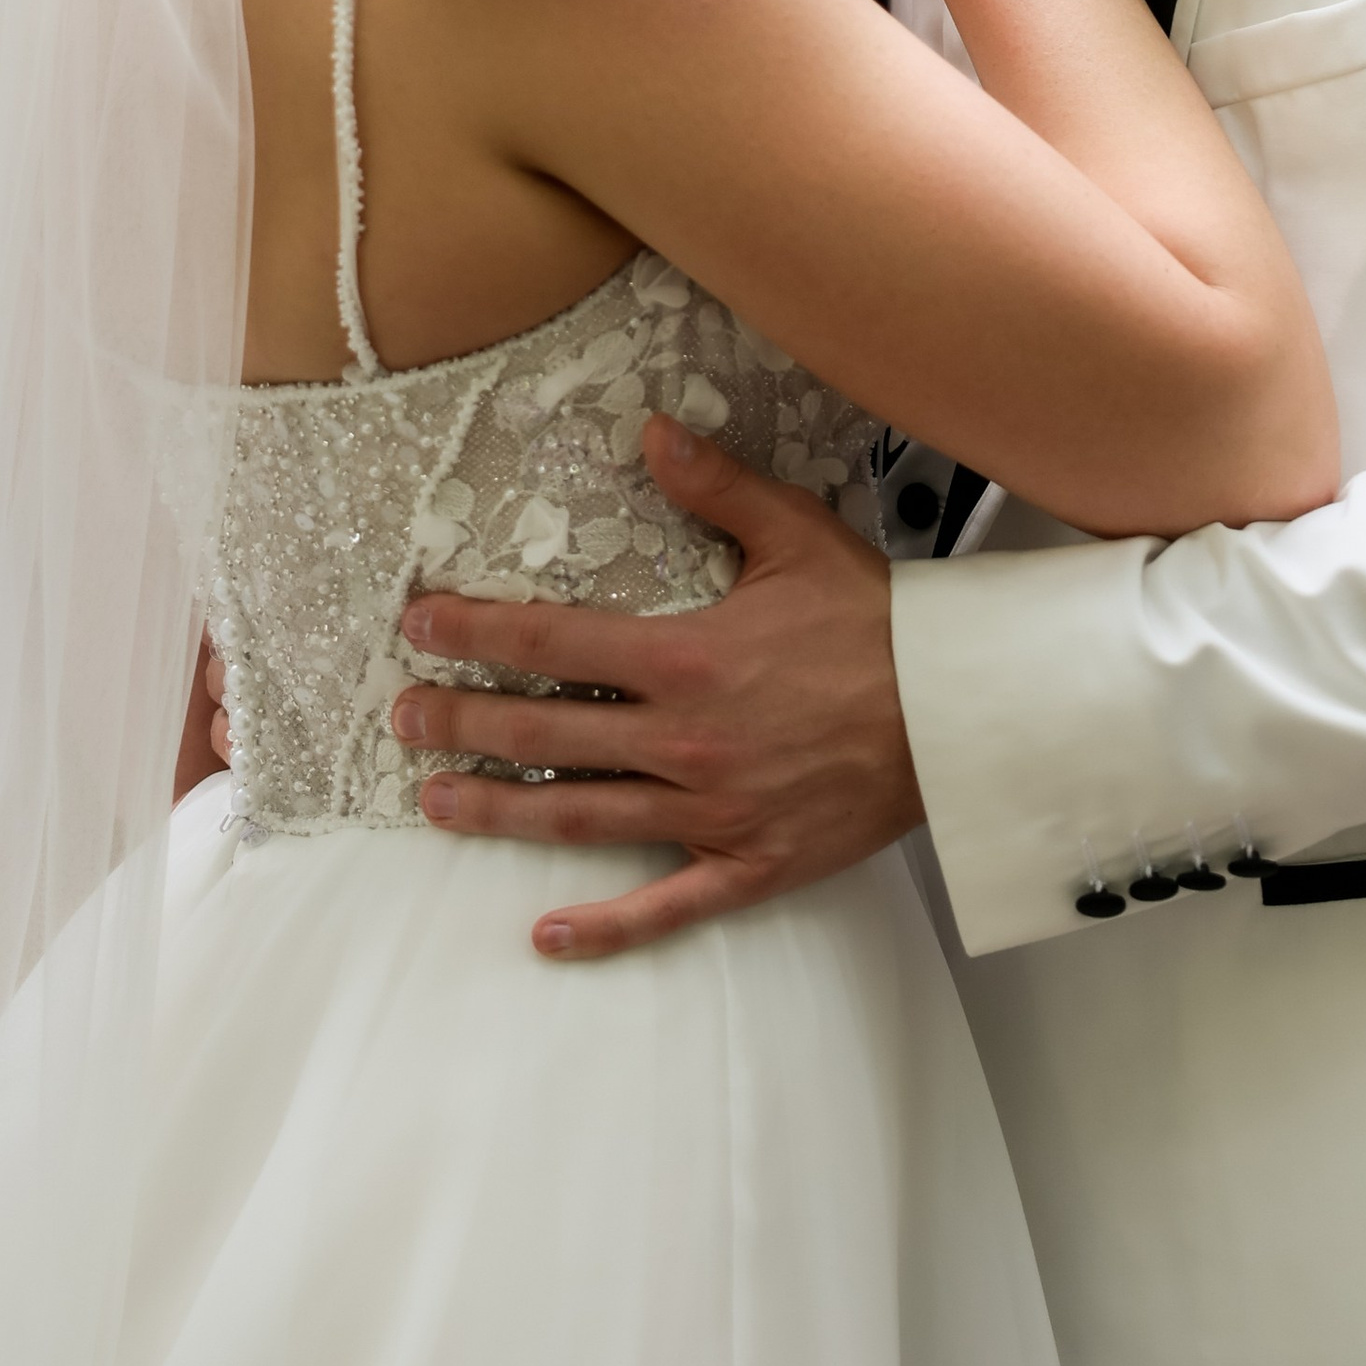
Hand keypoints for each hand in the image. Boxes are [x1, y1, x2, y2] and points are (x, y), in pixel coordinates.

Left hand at [392, 416, 922, 959]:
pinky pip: (665, 906)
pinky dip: (605, 927)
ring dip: (500, 810)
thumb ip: (716, 487)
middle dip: (463, 722)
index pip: (551, 642)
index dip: (476, 634)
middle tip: (403, 716)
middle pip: (545, 732)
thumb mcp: (797, 536)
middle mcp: (684, 741)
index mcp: (685, 658)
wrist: (962, 715)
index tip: (420, 627)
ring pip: (580, 815)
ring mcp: (712, 812)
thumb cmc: (882, 624)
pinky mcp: (750, 864)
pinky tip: (546, 934)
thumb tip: (652, 431)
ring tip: (435, 802)